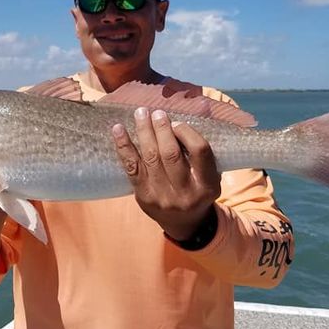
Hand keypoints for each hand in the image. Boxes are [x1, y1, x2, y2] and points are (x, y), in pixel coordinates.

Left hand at [112, 107, 220, 240]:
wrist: (185, 223)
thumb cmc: (198, 189)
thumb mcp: (211, 174)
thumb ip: (203, 148)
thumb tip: (201, 105)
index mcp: (207, 185)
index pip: (200, 151)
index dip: (187, 132)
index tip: (177, 123)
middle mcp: (185, 193)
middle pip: (171, 153)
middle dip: (162, 129)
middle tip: (157, 113)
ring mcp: (162, 196)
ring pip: (150, 157)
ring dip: (144, 131)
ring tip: (141, 114)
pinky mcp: (143, 196)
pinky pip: (131, 167)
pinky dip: (124, 146)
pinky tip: (118, 129)